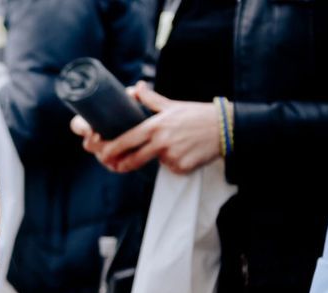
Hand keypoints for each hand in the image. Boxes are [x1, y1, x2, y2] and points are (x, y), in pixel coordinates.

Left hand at [71, 82, 220, 173]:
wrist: (224, 128)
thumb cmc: (196, 114)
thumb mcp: (171, 105)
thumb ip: (149, 100)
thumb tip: (134, 88)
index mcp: (155, 127)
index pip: (126, 141)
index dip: (111, 150)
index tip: (102, 155)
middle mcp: (160, 143)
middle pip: (133, 160)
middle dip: (121, 165)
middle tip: (115, 165)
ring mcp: (171, 157)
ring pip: (154, 164)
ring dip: (156, 160)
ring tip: (173, 146)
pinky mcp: (182, 168)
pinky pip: (171, 169)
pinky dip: (173, 164)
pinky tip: (185, 152)